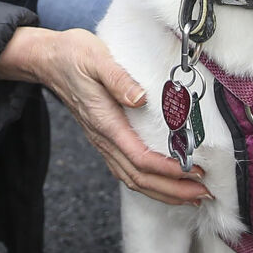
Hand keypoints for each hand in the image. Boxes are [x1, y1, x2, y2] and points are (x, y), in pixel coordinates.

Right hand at [0, 27, 210, 206]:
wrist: (48, 59)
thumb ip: (118, 77)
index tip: (194, 171)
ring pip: (132, 179)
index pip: (139, 157)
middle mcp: (103, 137)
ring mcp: (102, 141)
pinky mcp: (103, 139)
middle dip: (172, 190)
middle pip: (138, 177)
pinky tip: (165, 184)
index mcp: (104, 121)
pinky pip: (126, 171)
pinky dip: (149, 183)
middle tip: (203, 193)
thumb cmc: (74, 55)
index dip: (168, 170)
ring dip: (163, 192)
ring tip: (191, 196)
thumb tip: (140, 98)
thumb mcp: (96, 57)